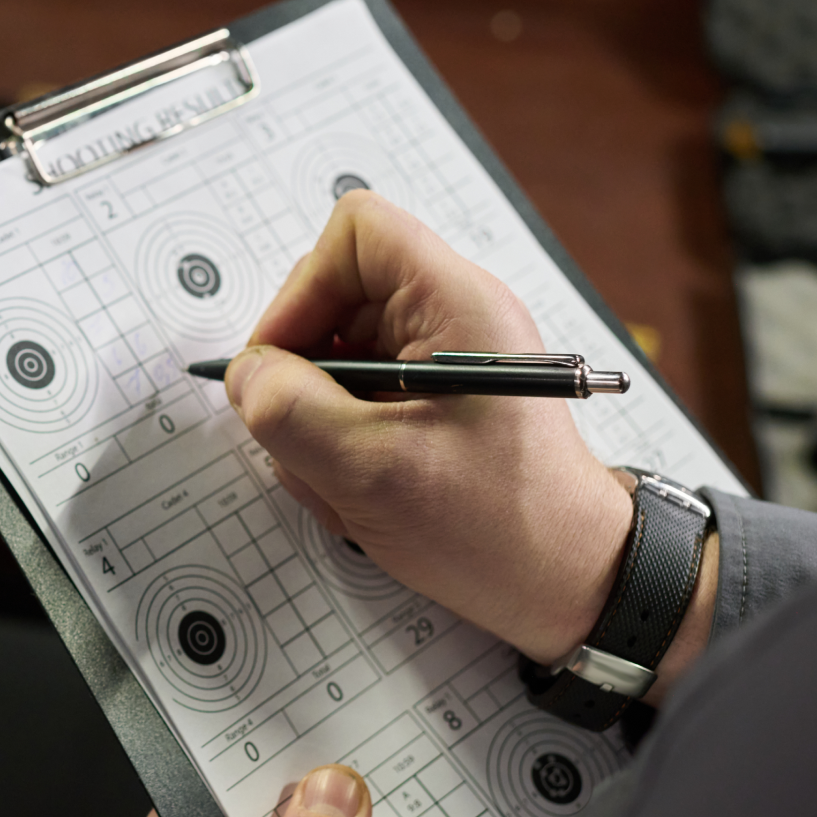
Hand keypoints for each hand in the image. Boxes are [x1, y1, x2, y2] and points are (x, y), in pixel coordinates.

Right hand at [226, 192, 661, 666]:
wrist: (570, 583)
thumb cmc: (500, 526)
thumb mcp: (371, 471)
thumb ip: (290, 412)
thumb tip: (245, 374)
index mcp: (456, 304)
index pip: (356, 233)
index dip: (302, 290)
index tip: (282, 363)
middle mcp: (452, 318)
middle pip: (334, 300)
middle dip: (303, 376)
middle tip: (310, 442)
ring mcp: (441, 361)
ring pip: (336, 359)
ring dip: (319, 426)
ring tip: (348, 484)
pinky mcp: (433, 400)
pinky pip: (356, 400)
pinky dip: (340, 447)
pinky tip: (363, 494)